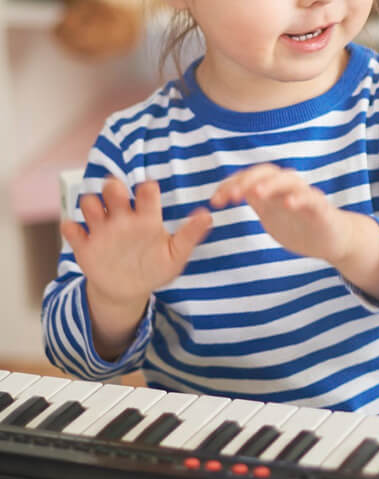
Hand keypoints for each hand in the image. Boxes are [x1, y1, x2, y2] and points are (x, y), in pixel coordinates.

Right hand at [61, 178, 212, 355]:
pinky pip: (71, 230)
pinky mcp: (85, 246)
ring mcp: (102, 231)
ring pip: (89, 204)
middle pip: (114, 190)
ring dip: (91, 205)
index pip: (146, 192)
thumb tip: (207, 216)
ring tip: (98, 217)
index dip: (146, 188)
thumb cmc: (155, 268)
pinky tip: (79, 234)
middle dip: (114, 187)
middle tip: (117, 195)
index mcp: (147, 218)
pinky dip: (72, 229)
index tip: (148, 191)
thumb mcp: (176, 255)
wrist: (129, 291)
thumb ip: (190, 236)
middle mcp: (123, 219)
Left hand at [210, 164, 378, 300]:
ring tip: (256, 193)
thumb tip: (227, 194)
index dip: (231, 184)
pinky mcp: (322, 210)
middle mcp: (289, 188)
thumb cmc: (301, 225)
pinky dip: (300, 198)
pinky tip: (289, 204)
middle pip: (268, 172)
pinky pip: (312, 199)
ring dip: (271, 184)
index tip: (215, 201)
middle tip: (231, 197)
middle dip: (247, 181)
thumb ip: (255, 202)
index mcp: (274, 190)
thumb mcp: (271, 214)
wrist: (334, 240)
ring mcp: (306, 197)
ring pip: (289, 181)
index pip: (250, 177)